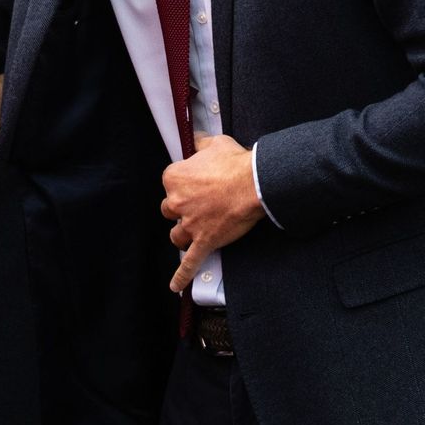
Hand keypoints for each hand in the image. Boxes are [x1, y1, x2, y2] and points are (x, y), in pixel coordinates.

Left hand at [160, 135, 264, 293]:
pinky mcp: (204, 241)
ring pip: (176, 234)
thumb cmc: (235, 163)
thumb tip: (195, 138)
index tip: (196, 184)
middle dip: (182, 208)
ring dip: (183, 233)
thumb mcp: (213, 143)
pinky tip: (176, 286)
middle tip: (199, 205)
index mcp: (174, 178)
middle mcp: (177, 202)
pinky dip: (182, 275)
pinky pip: (190, 262)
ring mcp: (189, 224)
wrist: (254, 183)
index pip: (170, 184)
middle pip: (170, 210)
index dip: (184, 185)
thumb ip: (200, 144)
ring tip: (194, 231)